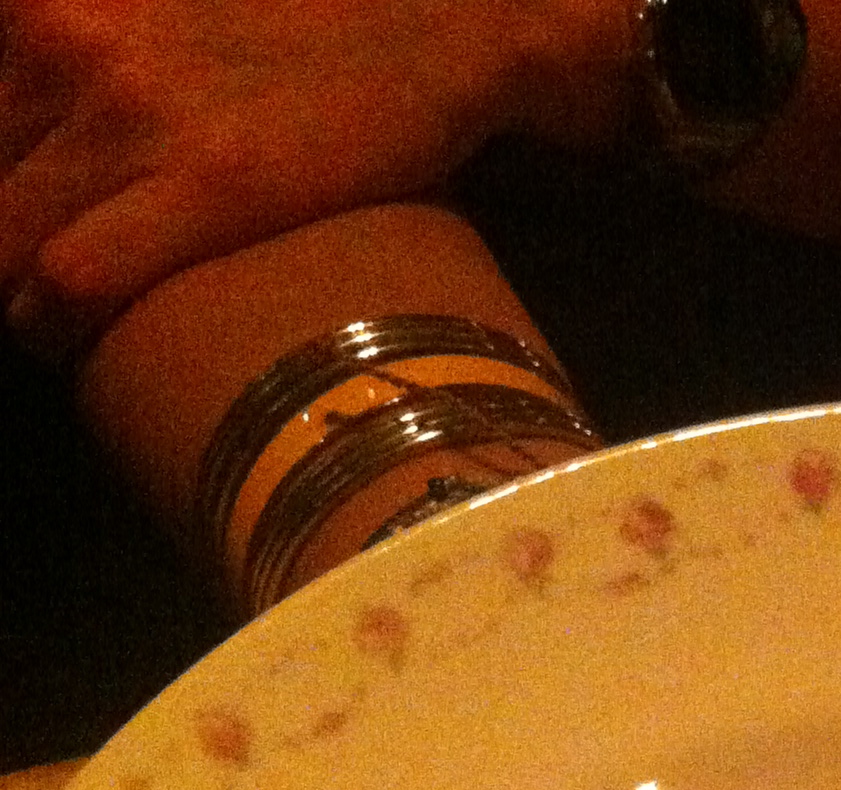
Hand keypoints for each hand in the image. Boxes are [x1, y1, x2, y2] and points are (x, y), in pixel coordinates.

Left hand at [0, 0, 624, 341]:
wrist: (430, 24)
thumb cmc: (283, 30)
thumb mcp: (141, 10)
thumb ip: (75, 51)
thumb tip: (43, 145)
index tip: (21, 234)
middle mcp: (58, 32)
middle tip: (38, 282)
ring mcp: (126, 105)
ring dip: (17, 297)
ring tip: (61, 317)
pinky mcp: (203, 183)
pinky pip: (65, 281)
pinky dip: (51, 325)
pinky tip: (72, 337)